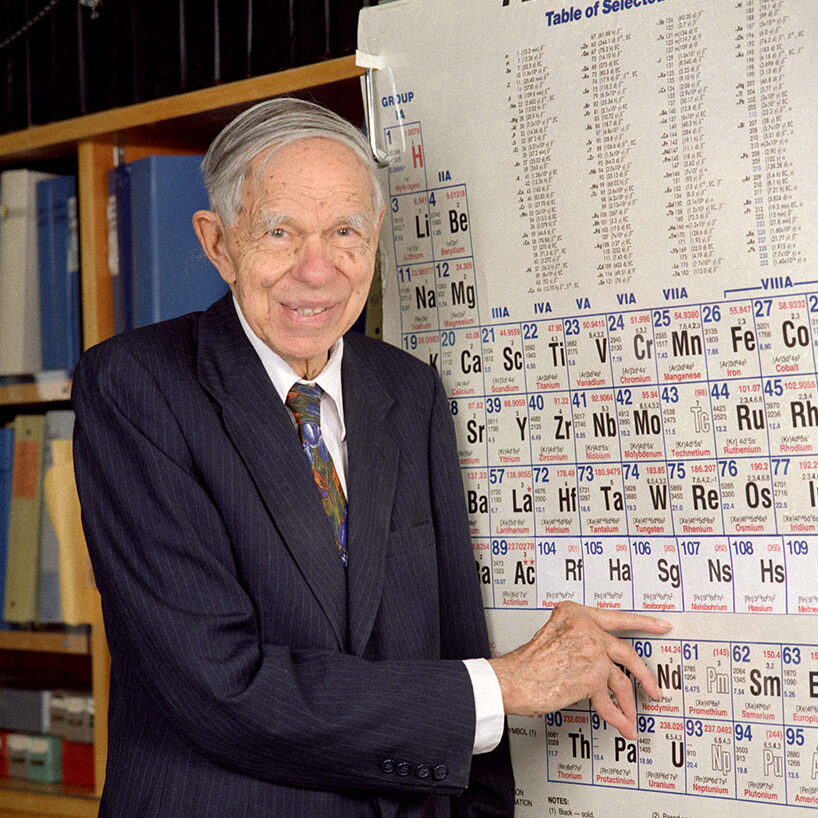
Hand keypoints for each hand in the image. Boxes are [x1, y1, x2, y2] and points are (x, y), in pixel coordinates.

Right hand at [488, 601, 670, 739]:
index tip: (660, 625)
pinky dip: (618, 717)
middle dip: (644, 675)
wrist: (512, 679)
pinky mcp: (593, 676)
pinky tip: (622, 724)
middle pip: (626, 651)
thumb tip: (602, 660)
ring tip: (633, 715)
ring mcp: (592, 650)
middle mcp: (586, 627)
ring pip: (622, 679)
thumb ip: (578, 638)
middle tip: (654, 687)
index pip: (615, 617)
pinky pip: (610, 701)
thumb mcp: (553, 635)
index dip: (643, 622)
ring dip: (629, 703)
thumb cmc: (526, 663)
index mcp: (575, 613)